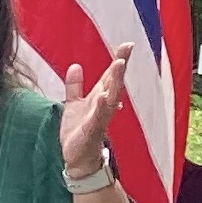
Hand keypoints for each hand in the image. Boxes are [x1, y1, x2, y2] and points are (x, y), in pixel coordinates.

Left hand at [62, 43, 130, 180]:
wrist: (76, 158)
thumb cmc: (78, 131)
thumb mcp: (73, 104)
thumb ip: (74, 85)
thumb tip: (75, 65)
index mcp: (99, 98)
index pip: (111, 76)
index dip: (119, 60)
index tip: (128, 45)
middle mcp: (103, 106)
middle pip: (114, 83)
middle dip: (120, 68)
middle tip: (126, 51)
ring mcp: (100, 117)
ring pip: (111, 97)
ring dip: (115, 82)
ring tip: (118, 65)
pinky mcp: (93, 130)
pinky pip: (98, 116)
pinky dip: (102, 106)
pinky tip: (104, 96)